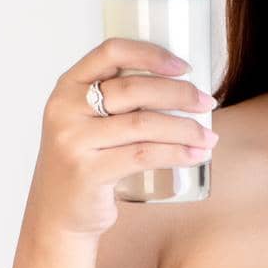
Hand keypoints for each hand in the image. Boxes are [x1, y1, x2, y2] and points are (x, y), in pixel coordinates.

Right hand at [26, 37, 220, 239]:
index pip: (110, 52)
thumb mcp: (87, 124)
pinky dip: (176, 153)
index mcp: (67, 87)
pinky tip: (196, 155)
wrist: (58, 216)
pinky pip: (143, 155)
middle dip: (179, 93)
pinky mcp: (88, 172)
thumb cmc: (84, 165)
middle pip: (133, 88)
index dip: (151, 53)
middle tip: (207, 103)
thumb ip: (116, 103)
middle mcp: (65, 109)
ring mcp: (74, 141)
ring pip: (143, 124)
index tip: (184, 66)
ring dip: (185, 128)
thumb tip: (180, 88)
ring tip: (209, 136)